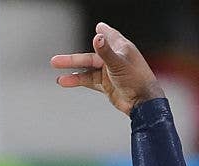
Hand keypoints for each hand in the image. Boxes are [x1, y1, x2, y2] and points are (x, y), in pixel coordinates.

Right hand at [50, 22, 164, 115]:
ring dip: (73, 72)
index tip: (99, 28)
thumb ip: (106, 52)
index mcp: (120, 48)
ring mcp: (109, 73)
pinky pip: (89, 81)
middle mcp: (114, 59)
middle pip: (90, 56)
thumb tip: (97, 37)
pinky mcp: (107, 85)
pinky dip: (78, 81)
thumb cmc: (138, 81)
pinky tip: (66, 82)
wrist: (144, 104)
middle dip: (73, 59)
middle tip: (55, 60)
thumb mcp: (119, 64)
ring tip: (58, 76)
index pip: (109, 35)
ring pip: (87, 70)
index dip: (102, 31)